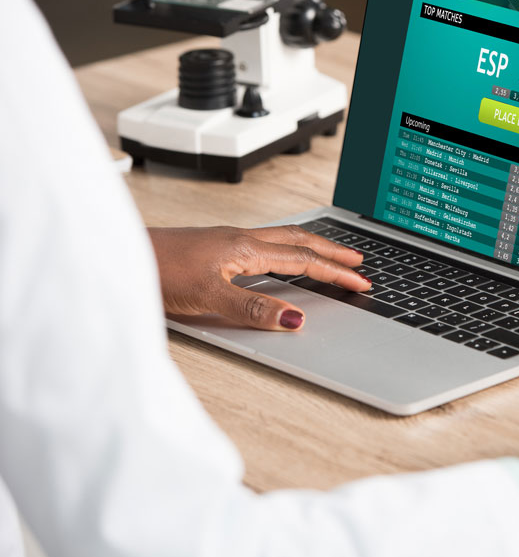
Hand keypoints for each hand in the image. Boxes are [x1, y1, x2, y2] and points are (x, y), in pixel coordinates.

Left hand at [148, 226, 370, 330]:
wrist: (119, 256)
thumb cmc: (156, 272)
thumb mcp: (208, 298)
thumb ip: (253, 309)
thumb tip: (294, 318)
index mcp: (246, 248)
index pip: (303, 260)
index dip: (335, 271)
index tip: (360, 281)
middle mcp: (241, 239)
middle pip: (299, 240)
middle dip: (332, 251)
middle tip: (357, 260)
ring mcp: (227, 240)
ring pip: (282, 237)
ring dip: (311, 246)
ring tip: (328, 253)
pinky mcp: (215, 246)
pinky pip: (265, 241)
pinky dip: (287, 247)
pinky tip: (279, 256)